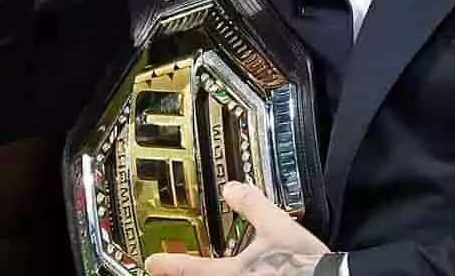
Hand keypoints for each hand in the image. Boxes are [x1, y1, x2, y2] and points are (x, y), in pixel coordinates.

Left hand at [146, 182, 329, 275]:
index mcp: (234, 273)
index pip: (192, 268)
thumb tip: (231, 188)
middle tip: (164, 271)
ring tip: (191, 272)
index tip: (152, 262)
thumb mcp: (278, 226)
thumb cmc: (302, 262)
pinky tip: (230, 274)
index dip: (168, 265)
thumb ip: (252, 206)